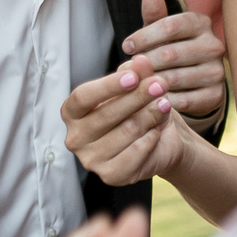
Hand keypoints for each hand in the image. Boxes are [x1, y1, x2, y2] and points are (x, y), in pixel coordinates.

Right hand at [60, 61, 186, 185]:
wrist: (160, 140)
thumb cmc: (138, 109)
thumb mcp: (137, 85)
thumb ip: (135, 72)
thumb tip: (140, 61)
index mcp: (72, 112)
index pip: (83, 97)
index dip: (108, 86)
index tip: (133, 76)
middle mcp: (75, 137)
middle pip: (106, 114)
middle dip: (137, 97)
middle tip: (160, 85)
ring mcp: (91, 159)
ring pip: (125, 132)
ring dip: (150, 116)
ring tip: (164, 104)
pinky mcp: (110, 175)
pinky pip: (135, 154)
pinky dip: (150, 138)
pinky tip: (158, 129)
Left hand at [119, 0, 226, 124]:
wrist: (194, 84)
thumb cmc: (172, 50)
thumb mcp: (161, 33)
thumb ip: (155, 16)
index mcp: (200, 23)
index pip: (170, 26)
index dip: (144, 36)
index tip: (126, 46)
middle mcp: (214, 45)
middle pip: (170, 53)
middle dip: (144, 63)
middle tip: (126, 70)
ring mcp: (217, 72)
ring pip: (174, 78)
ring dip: (149, 83)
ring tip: (134, 85)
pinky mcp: (216, 95)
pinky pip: (182, 100)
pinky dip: (162, 100)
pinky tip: (150, 99)